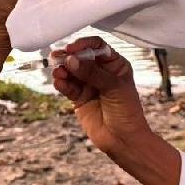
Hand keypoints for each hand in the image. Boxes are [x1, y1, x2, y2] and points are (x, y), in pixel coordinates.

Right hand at [51, 36, 153, 160]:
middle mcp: (100, 72)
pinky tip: (59, 83)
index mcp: (114, 64)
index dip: (84, 45)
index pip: (97, 46)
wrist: (123, 140)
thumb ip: (92, 73)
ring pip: (71, 71)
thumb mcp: (114, 87)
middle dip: (69, 57)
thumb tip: (72, 60)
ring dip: (63, 70)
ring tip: (58, 73)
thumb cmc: (127, 111)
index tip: (73, 48)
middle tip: (58, 57)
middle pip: (81, 57)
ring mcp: (88, 84)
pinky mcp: (78, 98)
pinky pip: (67, 87)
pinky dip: (61, 83)